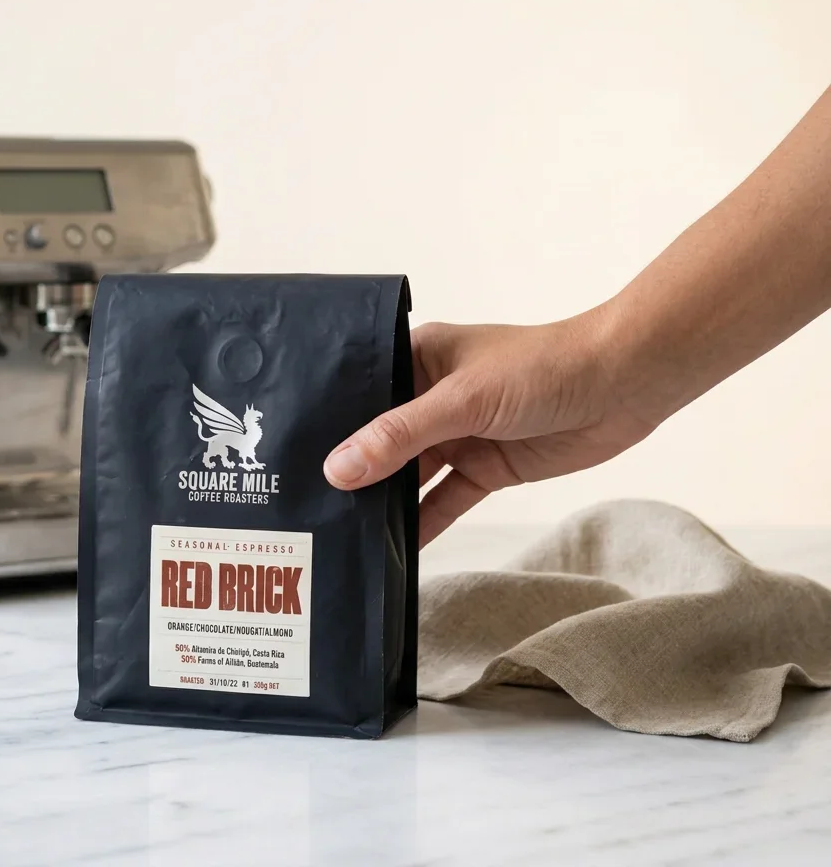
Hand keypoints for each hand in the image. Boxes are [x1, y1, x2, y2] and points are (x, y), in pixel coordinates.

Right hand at [322, 311, 657, 546]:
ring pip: (409, 474)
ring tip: (338, 532)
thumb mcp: (461, 400)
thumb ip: (399, 436)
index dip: (327, 424)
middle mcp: (430, 397)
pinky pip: (443, 500)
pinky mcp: (485, 468)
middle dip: (350, 470)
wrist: (624, 385)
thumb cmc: (542, 368)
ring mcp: (457, 434)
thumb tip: (337, 470)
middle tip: (302, 506)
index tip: (286, 457)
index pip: (360, 393)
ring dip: (383, 501)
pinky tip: (392, 550)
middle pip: (380, 440)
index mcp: (418, 359)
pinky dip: (422, 524)